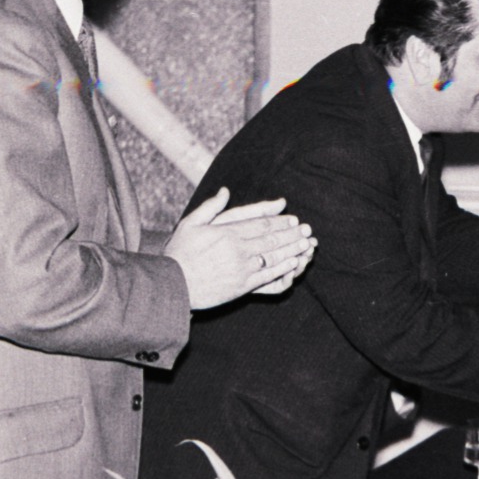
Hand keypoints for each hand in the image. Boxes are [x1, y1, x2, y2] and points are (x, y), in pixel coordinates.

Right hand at [164, 188, 317, 309]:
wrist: (172, 285)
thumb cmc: (178, 253)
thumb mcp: (190, 224)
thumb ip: (210, 207)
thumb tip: (225, 191)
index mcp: (227, 233)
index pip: (260, 224)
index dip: (279, 221)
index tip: (293, 218)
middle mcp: (237, 250)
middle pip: (271, 239)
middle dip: (291, 234)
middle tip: (307, 230)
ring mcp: (241, 268)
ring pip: (273, 257)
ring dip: (292, 250)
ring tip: (306, 245)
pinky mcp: (242, 286)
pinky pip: (268, 276)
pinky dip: (283, 269)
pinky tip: (294, 264)